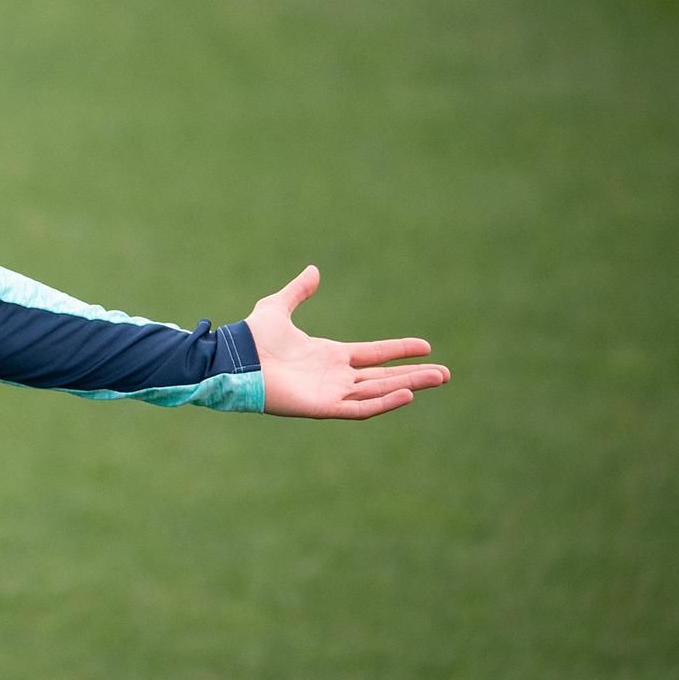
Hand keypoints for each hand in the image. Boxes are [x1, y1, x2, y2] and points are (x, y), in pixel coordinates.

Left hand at [245, 266, 450, 418]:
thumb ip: (298, 291)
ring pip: (378, 391)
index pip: (373, 354)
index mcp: (328, 355)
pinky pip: (359, 408)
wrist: (234, 358)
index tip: (425, 346)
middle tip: (445, 373)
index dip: (398, 350)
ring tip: (437, 379)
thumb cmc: (252, 337)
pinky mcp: (323, 407)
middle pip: (383, 377)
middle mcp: (334, 376)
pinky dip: (383, 403)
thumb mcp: (278, 307)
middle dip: (414, 375)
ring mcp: (330, 393)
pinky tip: (406, 394)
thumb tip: (313, 271)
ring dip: (408, 386)